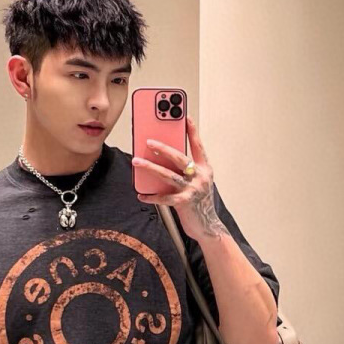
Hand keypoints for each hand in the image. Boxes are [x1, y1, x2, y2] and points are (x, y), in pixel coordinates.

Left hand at [132, 115, 224, 240]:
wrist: (207, 226)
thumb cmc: (199, 202)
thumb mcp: (196, 182)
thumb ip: (184, 171)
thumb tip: (162, 160)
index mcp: (204, 168)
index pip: (198, 146)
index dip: (191, 131)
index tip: (184, 117)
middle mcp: (200, 176)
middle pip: (179, 157)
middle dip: (162, 148)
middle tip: (147, 142)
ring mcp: (193, 189)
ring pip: (168, 174)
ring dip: (150, 167)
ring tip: (136, 162)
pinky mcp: (185, 202)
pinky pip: (164, 197)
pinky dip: (151, 196)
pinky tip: (141, 195)